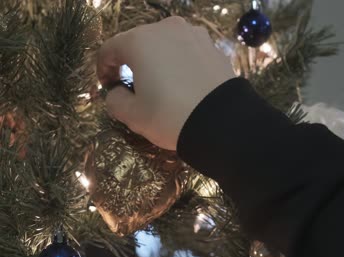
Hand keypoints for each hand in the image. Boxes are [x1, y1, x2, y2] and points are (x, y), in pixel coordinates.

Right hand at [97, 16, 234, 149]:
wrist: (223, 122)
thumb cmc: (171, 116)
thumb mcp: (133, 115)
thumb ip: (114, 100)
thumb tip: (117, 92)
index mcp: (140, 40)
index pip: (110, 49)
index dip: (103, 68)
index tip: (107, 85)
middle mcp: (167, 29)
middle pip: (139, 42)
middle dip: (131, 62)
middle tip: (132, 85)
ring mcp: (194, 35)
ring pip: (166, 44)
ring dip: (158, 60)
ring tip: (161, 83)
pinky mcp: (214, 47)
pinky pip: (188, 52)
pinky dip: (181, 63)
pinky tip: (184, 83)